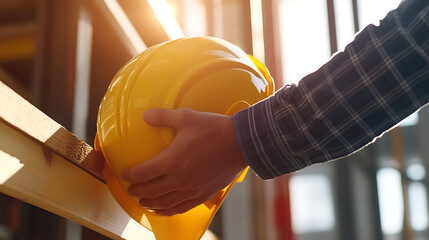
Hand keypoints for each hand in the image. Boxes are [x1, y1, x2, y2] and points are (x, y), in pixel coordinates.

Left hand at [121, 108, 247, 215]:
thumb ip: (163, 117)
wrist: (241, 144)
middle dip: (137, 191)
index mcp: (171, 162)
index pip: (142, 173)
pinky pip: (181, 208)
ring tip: (143, 202)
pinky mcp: (203, 195)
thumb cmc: (213, 130)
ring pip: (164, 203)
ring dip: (150, 204)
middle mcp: (178, 180)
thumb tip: (145, 115)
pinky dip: (168, 211)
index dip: (130, 175)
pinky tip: (163, 210)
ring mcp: (191, 190)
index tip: (124, 174)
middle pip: (150, 191)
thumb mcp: (186, 118)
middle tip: (131, 189)